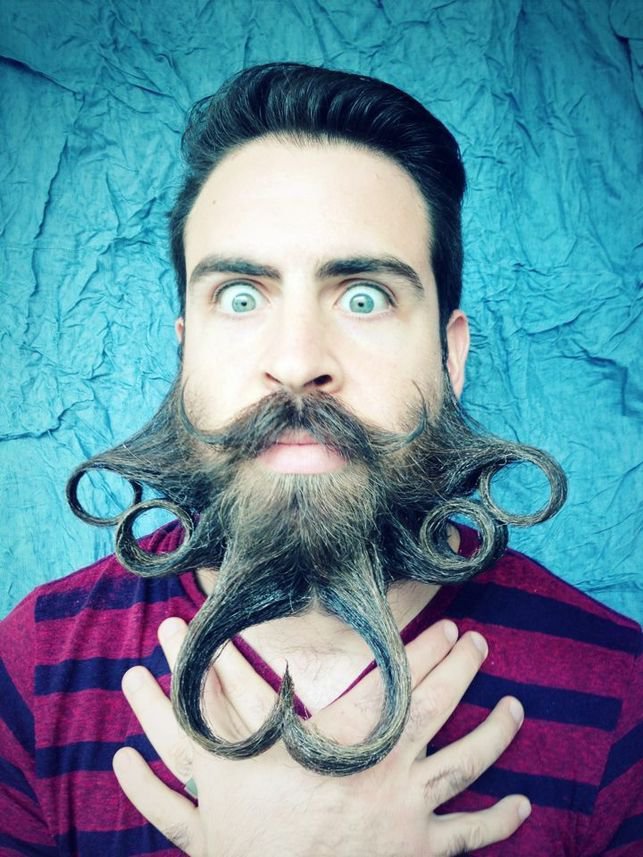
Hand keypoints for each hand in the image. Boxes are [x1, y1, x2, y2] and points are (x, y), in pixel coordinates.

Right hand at [113, 618, 529, 856]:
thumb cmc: (250, 831)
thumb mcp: (226, 760)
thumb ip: (215, 699)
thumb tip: (190, 648)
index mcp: (350, 737)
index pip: (397, 676)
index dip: (424, 646)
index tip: (445, 625)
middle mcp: (390, 766)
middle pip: (438, 705)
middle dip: (462, 668)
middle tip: (478, 642)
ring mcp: (411, 812)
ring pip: (467, 761)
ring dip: (496, 731)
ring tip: (515, 708)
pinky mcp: (420, 853)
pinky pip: (469, 834)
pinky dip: (498, 819)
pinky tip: (522, 805)